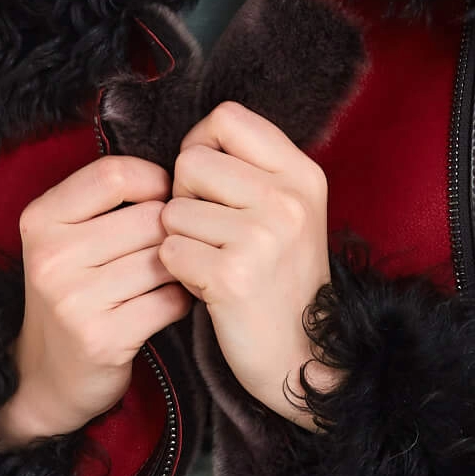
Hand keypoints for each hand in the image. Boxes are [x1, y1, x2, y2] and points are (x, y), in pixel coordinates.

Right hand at [0, 156, 191, 447]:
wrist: (47, 377)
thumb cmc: (73, 293)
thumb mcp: (66, 239)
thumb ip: (107, 201)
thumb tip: (178, 176)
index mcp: (40, 220)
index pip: (115, 174)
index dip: (153, 183)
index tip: (160, 202)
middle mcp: (51, 257)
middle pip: (149, 217)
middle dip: (170, 232)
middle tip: (166, 251)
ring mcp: (74, 300)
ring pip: (165, 259)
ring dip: (179, 269)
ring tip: (165, 279)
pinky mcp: (102, 338)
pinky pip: (170, 301)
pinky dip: (179, 302)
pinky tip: (164, 306)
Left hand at [157, 100, 341, 426]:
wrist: (304, 357)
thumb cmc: (282, 280)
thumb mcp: (290, 212)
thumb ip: (252, 171)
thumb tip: (194, 144)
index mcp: (302, 175)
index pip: (227, 118)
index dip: (202, 145)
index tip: (209, 182)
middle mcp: (287, 199)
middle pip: (191, 161)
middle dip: (185, 196)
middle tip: (212, 232)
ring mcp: (262, 237)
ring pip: (174, 210)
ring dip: (182, 240)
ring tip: (215, 262)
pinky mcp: (232, 276)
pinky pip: (169, 251)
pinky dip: (179, 272)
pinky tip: (208, 287)